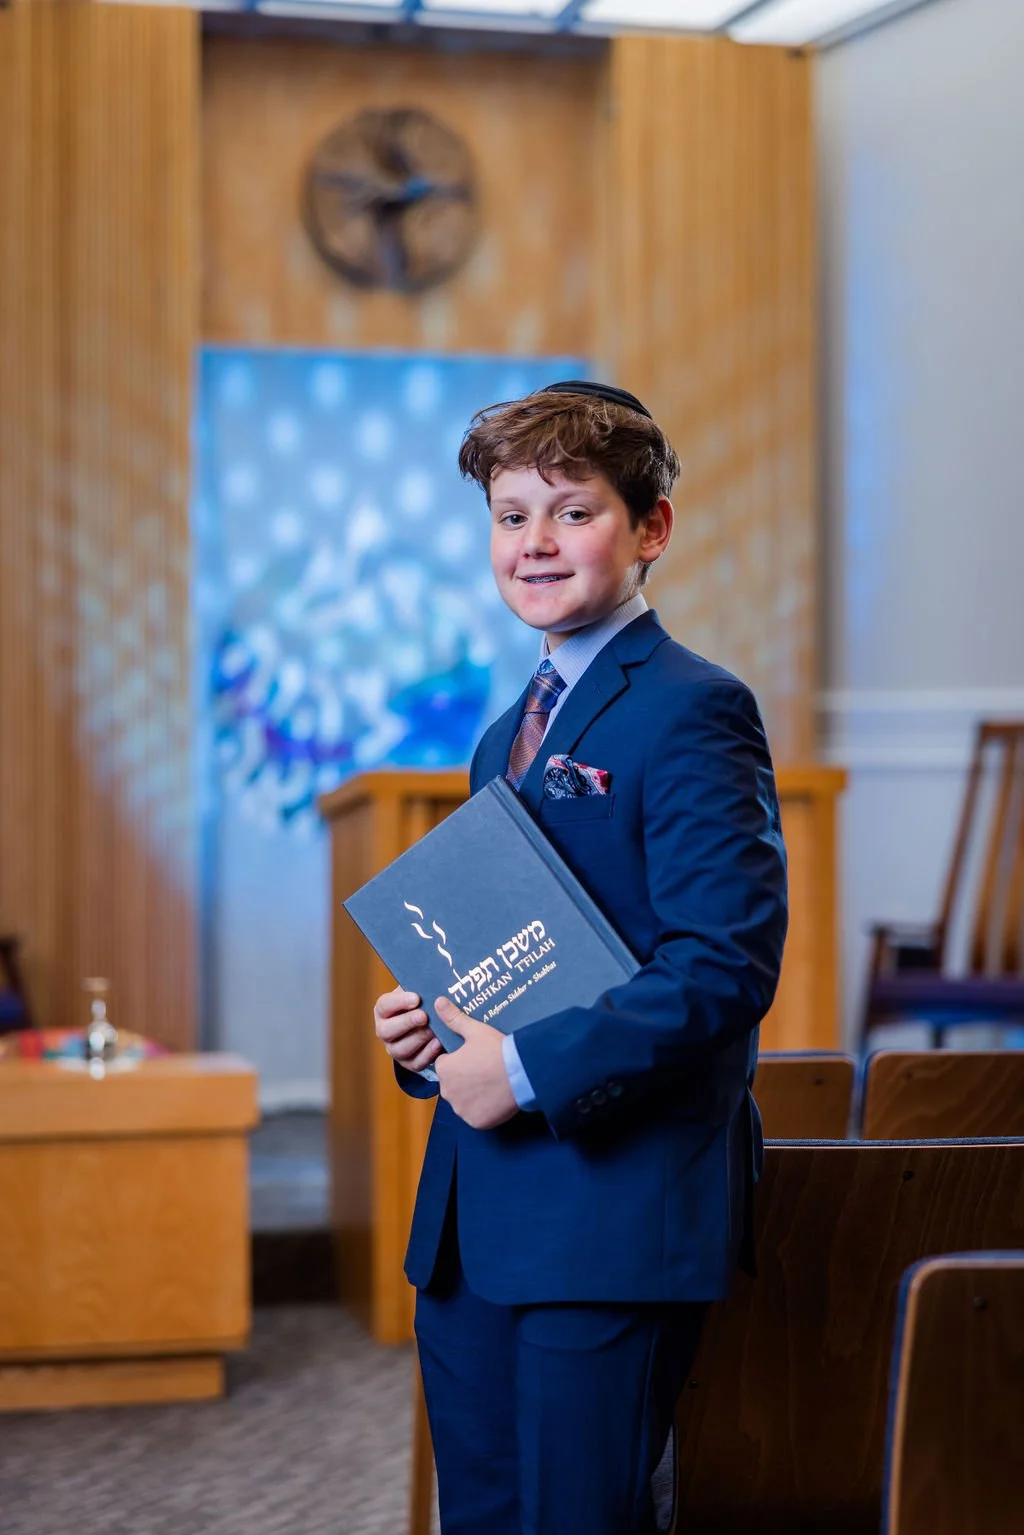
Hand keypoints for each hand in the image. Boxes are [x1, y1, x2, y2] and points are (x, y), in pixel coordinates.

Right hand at [373, 987, 443, 1073]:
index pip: (384, 1005)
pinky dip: (428, 1054)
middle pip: (386, 1031)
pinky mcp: (409, 1063)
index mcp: (384, 1010)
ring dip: (418, 1039)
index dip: (399, 1002)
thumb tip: (434, 981)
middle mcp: (385, 1031)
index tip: (416, 998)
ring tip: (434, 1030)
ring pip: (400, 1049)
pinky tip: (439, 1043)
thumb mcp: (420, 990)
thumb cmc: (425, 1001)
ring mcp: (395, 1049)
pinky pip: (415, 1063)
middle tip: (424, 1016)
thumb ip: (422, 986)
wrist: (433, 1022)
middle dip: (406, 1023)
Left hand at [433, 997, 517, 1129]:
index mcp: (444, 1069)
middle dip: (465, 1078)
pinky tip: (495, 1097)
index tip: (477, 1057)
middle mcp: (447, 1091)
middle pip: (453, 1083)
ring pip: (463, 1100)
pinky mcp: (476, 1122)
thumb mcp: (475, 1030)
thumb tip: (438, 1002)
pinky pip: (475, 1115)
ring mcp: (461, 1109)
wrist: (523, 1073)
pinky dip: (483, 1109)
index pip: (446, 1064)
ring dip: (473, 1094)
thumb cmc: (497, 1050)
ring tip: (492, 1083)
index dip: (461, 1060)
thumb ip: (454, 1018)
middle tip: (486, 1069)